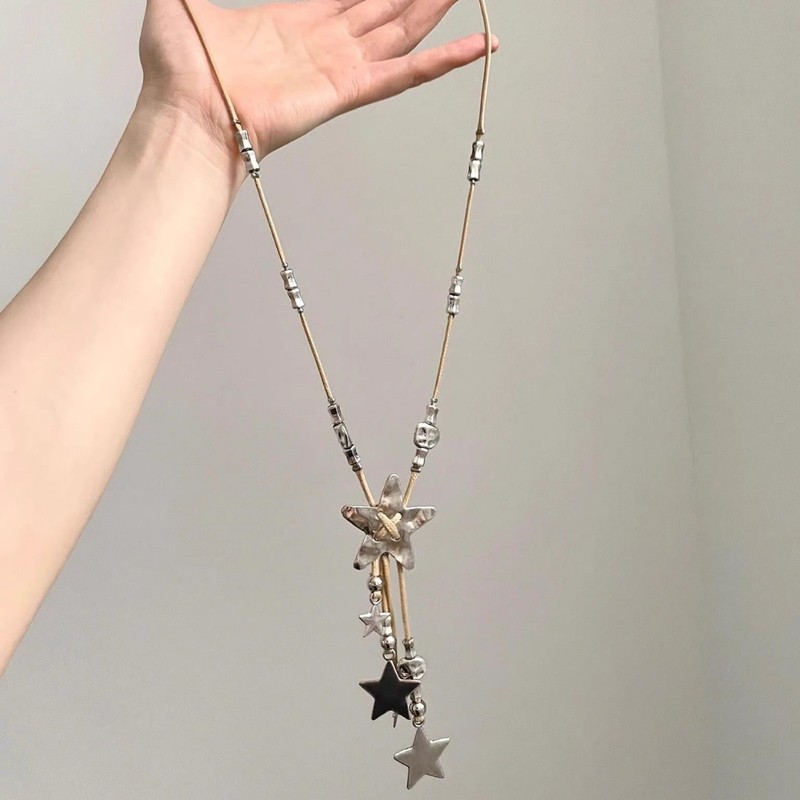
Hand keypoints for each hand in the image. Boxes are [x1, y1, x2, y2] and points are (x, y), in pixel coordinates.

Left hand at [137, 0, 497, 165]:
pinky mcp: (347, 90)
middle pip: (384, 8)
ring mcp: (338, 67)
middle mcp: (322, 44)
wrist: (185, 116)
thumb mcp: (176, 0)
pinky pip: (403, 74)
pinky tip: (476, 46)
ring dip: (434, 10)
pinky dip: (441, 63)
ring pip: (402, 32)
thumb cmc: (178, 72)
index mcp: (292, 20)